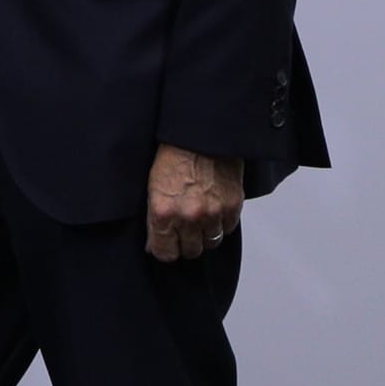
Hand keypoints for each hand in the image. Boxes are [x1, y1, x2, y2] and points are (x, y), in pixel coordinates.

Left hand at [146, 143, 244, 263]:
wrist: (200, 132)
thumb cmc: (173, 152)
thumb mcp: (152, 185)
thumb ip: (154, 217)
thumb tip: (155, 243)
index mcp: (163, 211)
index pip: (165, 253)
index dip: (165, 250)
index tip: (166, 245)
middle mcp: (188, 217)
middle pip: (190, 251)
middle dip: (185, 244)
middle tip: (183, 232)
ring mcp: (212, 213)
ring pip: (210, 242)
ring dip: (205, 234)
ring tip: (200, 219)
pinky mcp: (232, 205)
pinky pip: (228, 228)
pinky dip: (222, 223)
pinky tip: (214, 210)